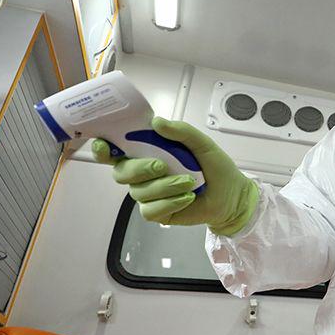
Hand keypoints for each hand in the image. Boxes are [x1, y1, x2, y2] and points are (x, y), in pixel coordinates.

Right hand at [93, 117, 258, 235]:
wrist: (230, 195)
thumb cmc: (215, 167)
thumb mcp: (202, 143)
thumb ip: (181, 131)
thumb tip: (157, 122)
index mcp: (148, 151)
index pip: (117, 150)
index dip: (104, 148)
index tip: (105, 145)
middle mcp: (143, 173)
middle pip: (121, 173)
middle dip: (139, 168)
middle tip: (162, 166)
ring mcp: (148, 193)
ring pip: (138, 192)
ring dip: (164, 187)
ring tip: (189, 182)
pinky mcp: (157, 212)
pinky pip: (150, 210)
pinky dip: (170, 203)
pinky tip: (186, 197)